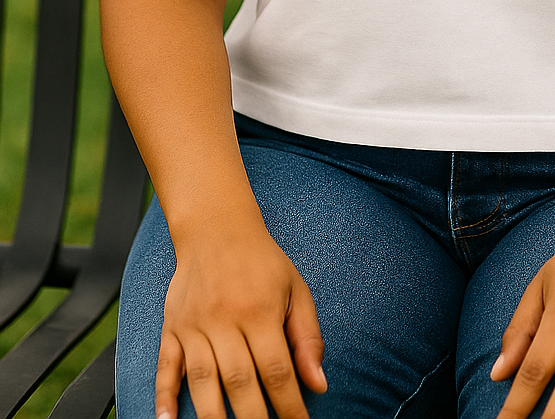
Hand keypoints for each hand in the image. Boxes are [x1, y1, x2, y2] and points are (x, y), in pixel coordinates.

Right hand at [155, 218, 327, 418]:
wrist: (216, 227)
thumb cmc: (262, 262)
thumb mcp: (296, 290)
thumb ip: (307, 338)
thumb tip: (317, 385)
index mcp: (260, 310)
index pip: (277, 370)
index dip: (289, 406)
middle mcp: (225, 319)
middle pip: (239, 382)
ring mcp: (194, 325)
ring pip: (201, 381)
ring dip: (213, 417)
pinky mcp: (171, 328)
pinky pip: (165, 367)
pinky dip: (164, 397)